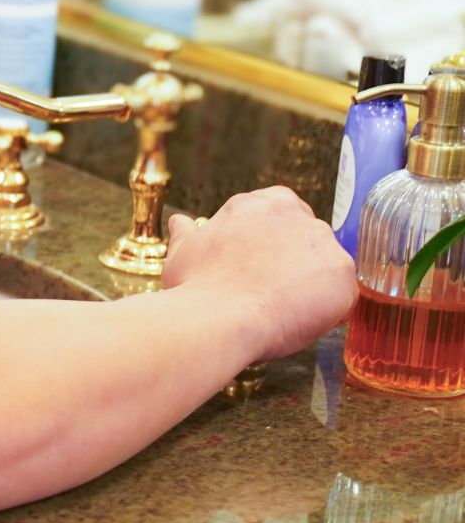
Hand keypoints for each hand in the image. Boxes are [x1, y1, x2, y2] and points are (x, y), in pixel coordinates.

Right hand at [162, 187, 356, 359]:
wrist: (218, 318)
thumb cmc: (197, 287)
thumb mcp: (182, 252)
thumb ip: (186, 234)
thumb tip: (178, 222)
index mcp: (258, 204)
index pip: (278, 216)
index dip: (269, 244)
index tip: (257, 264)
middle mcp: (295, 214)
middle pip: (305, 238)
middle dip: (293, 262)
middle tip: (269, 290)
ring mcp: (322, 241)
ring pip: (325, 265)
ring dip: (311, 284)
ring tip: (282, 309)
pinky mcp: (342, 272)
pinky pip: (343, 293)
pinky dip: (328, 308)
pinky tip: (298, 319)